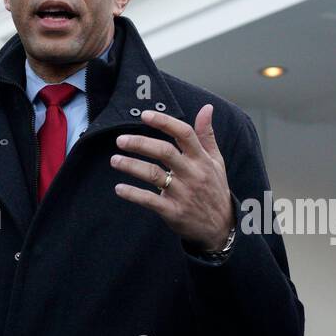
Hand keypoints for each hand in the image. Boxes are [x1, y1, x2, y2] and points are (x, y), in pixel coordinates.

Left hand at [111, 104, 234, 250]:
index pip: (184, 134)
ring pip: (154, 175)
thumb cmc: (215, 189)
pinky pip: (150, 201)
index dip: (164, 122)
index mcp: (202, 160)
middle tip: (120, 140)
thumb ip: (207, 135)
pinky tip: (119, 188)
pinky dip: (133, 194)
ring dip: (131, 166)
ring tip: (115, 160)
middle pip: (165, 152)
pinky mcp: (173, 212)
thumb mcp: (217, 161)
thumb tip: (207, 108)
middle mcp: (192, 174)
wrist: (221, 227)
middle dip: (140, 143)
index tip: (145, 115)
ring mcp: (183, 193)